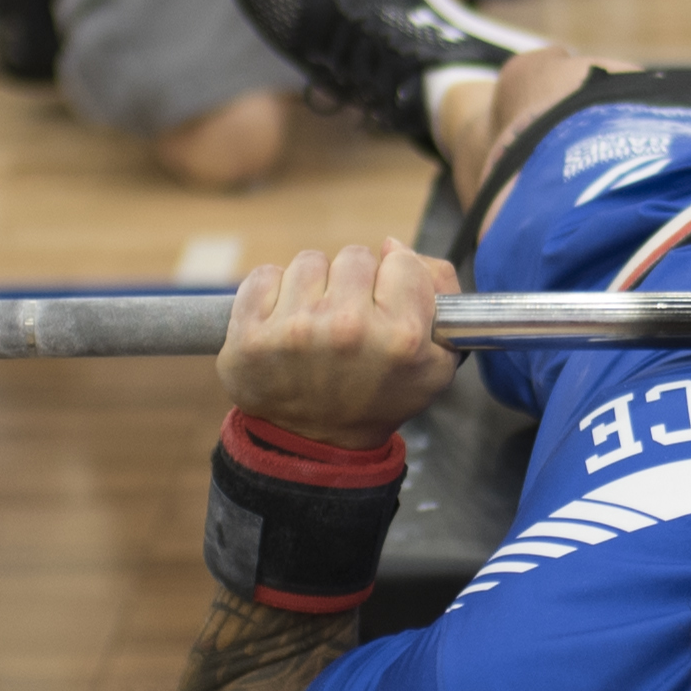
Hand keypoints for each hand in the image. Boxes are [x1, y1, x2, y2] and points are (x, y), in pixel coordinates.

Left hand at [218, 241, 461, 447]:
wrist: (316, 444)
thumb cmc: (376, 396)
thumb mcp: (436, 362)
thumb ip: (440, 293)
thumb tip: (395, 246)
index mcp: (400, 337)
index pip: (402, 263)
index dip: (394, 282)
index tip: (383, 307)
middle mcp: (348, 329)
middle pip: (355, 256)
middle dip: (352, 284)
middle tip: (347, 321)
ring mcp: (295, 331)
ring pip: (309, 261)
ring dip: (312, 286)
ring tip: (314, 324)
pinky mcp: (250, 335)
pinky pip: (264, 275)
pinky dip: (272, 293)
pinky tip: (283, 322)